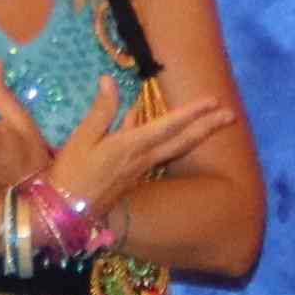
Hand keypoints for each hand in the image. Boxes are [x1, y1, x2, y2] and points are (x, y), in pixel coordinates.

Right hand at [45, 79, 242, 213]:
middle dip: (208, 127)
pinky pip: (156, 153)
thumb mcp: (83, 139)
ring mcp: (139, 169)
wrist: (64, 213)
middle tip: (230, 114)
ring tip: (211, 122)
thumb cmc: (70, 174)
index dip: (193, 112)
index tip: (214, 101)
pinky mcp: (133, 176)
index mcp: (131, 146)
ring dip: (195, 135)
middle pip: (183, 141)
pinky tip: (155, 125)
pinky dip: (165, 139)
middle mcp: (142, 158)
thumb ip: (101, 110)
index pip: (169, 126)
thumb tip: (110, 81)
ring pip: (174, 148)